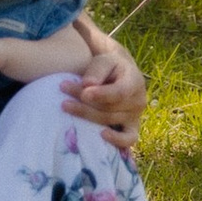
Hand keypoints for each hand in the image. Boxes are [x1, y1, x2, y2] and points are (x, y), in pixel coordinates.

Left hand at [62, 25, 146, 156]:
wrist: (119, 73)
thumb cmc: (109, 65)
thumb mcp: (104, 60)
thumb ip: (97, 70)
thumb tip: (87, 84)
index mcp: (134, 81)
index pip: (119, 92)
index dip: (102, 94)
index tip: (84, 93)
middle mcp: (138, 101)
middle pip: (109, 107)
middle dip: (84, 101)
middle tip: (63, 89)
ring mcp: (135, 116)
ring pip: (109, 120)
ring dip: (86, 114)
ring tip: (65, 105)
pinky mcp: (132, 128)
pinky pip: (129, 139)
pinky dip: (116, 140)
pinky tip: (101, 135)